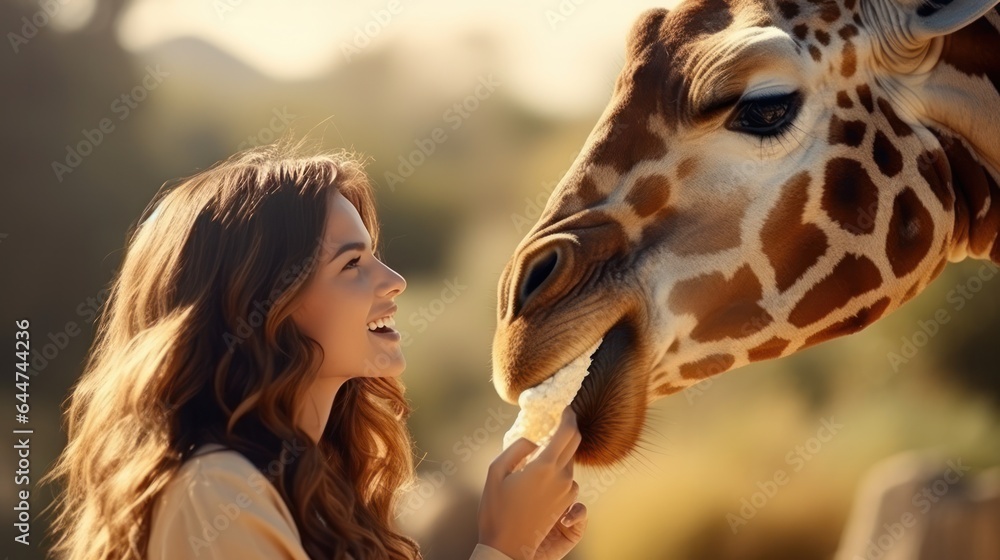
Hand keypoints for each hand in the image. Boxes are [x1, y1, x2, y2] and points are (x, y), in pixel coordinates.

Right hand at [478, 408, 582, 559]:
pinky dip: (558, 472)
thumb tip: (533, 441)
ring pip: (569, 463)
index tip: (565, 407)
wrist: (507, 547)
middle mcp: (562, 478)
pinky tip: (541, 477)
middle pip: (574, 444)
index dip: (568, 416)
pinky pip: (567, 479)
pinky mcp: (567, 505)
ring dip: (559, 455)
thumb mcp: (495, 471)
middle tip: (557, 422)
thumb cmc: (496, 510)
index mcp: (544, 467)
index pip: (567, 432)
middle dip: (568, 429)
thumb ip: (516, 448)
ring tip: (539, 457)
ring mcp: (567, 493)